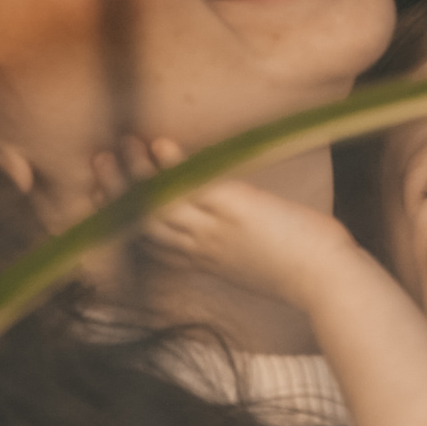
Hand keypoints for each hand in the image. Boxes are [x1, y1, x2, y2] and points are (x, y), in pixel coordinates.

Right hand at [92, 137, 365, 309]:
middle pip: (144, 220)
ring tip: (119, 144)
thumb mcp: (258, 263)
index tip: (105, 200)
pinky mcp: (234, 209)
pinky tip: (159, 145)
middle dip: (115, 192)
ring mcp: (214, 228)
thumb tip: (243, 232)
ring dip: (133, 172)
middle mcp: (202, 247)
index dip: (125, 219)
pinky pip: (192, 184)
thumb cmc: (304, 272)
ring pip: (158, 200)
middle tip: (98, 164)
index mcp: (205, 261)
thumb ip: (239, 249)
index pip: (152, 242)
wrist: (328, 281)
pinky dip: (172, 165)